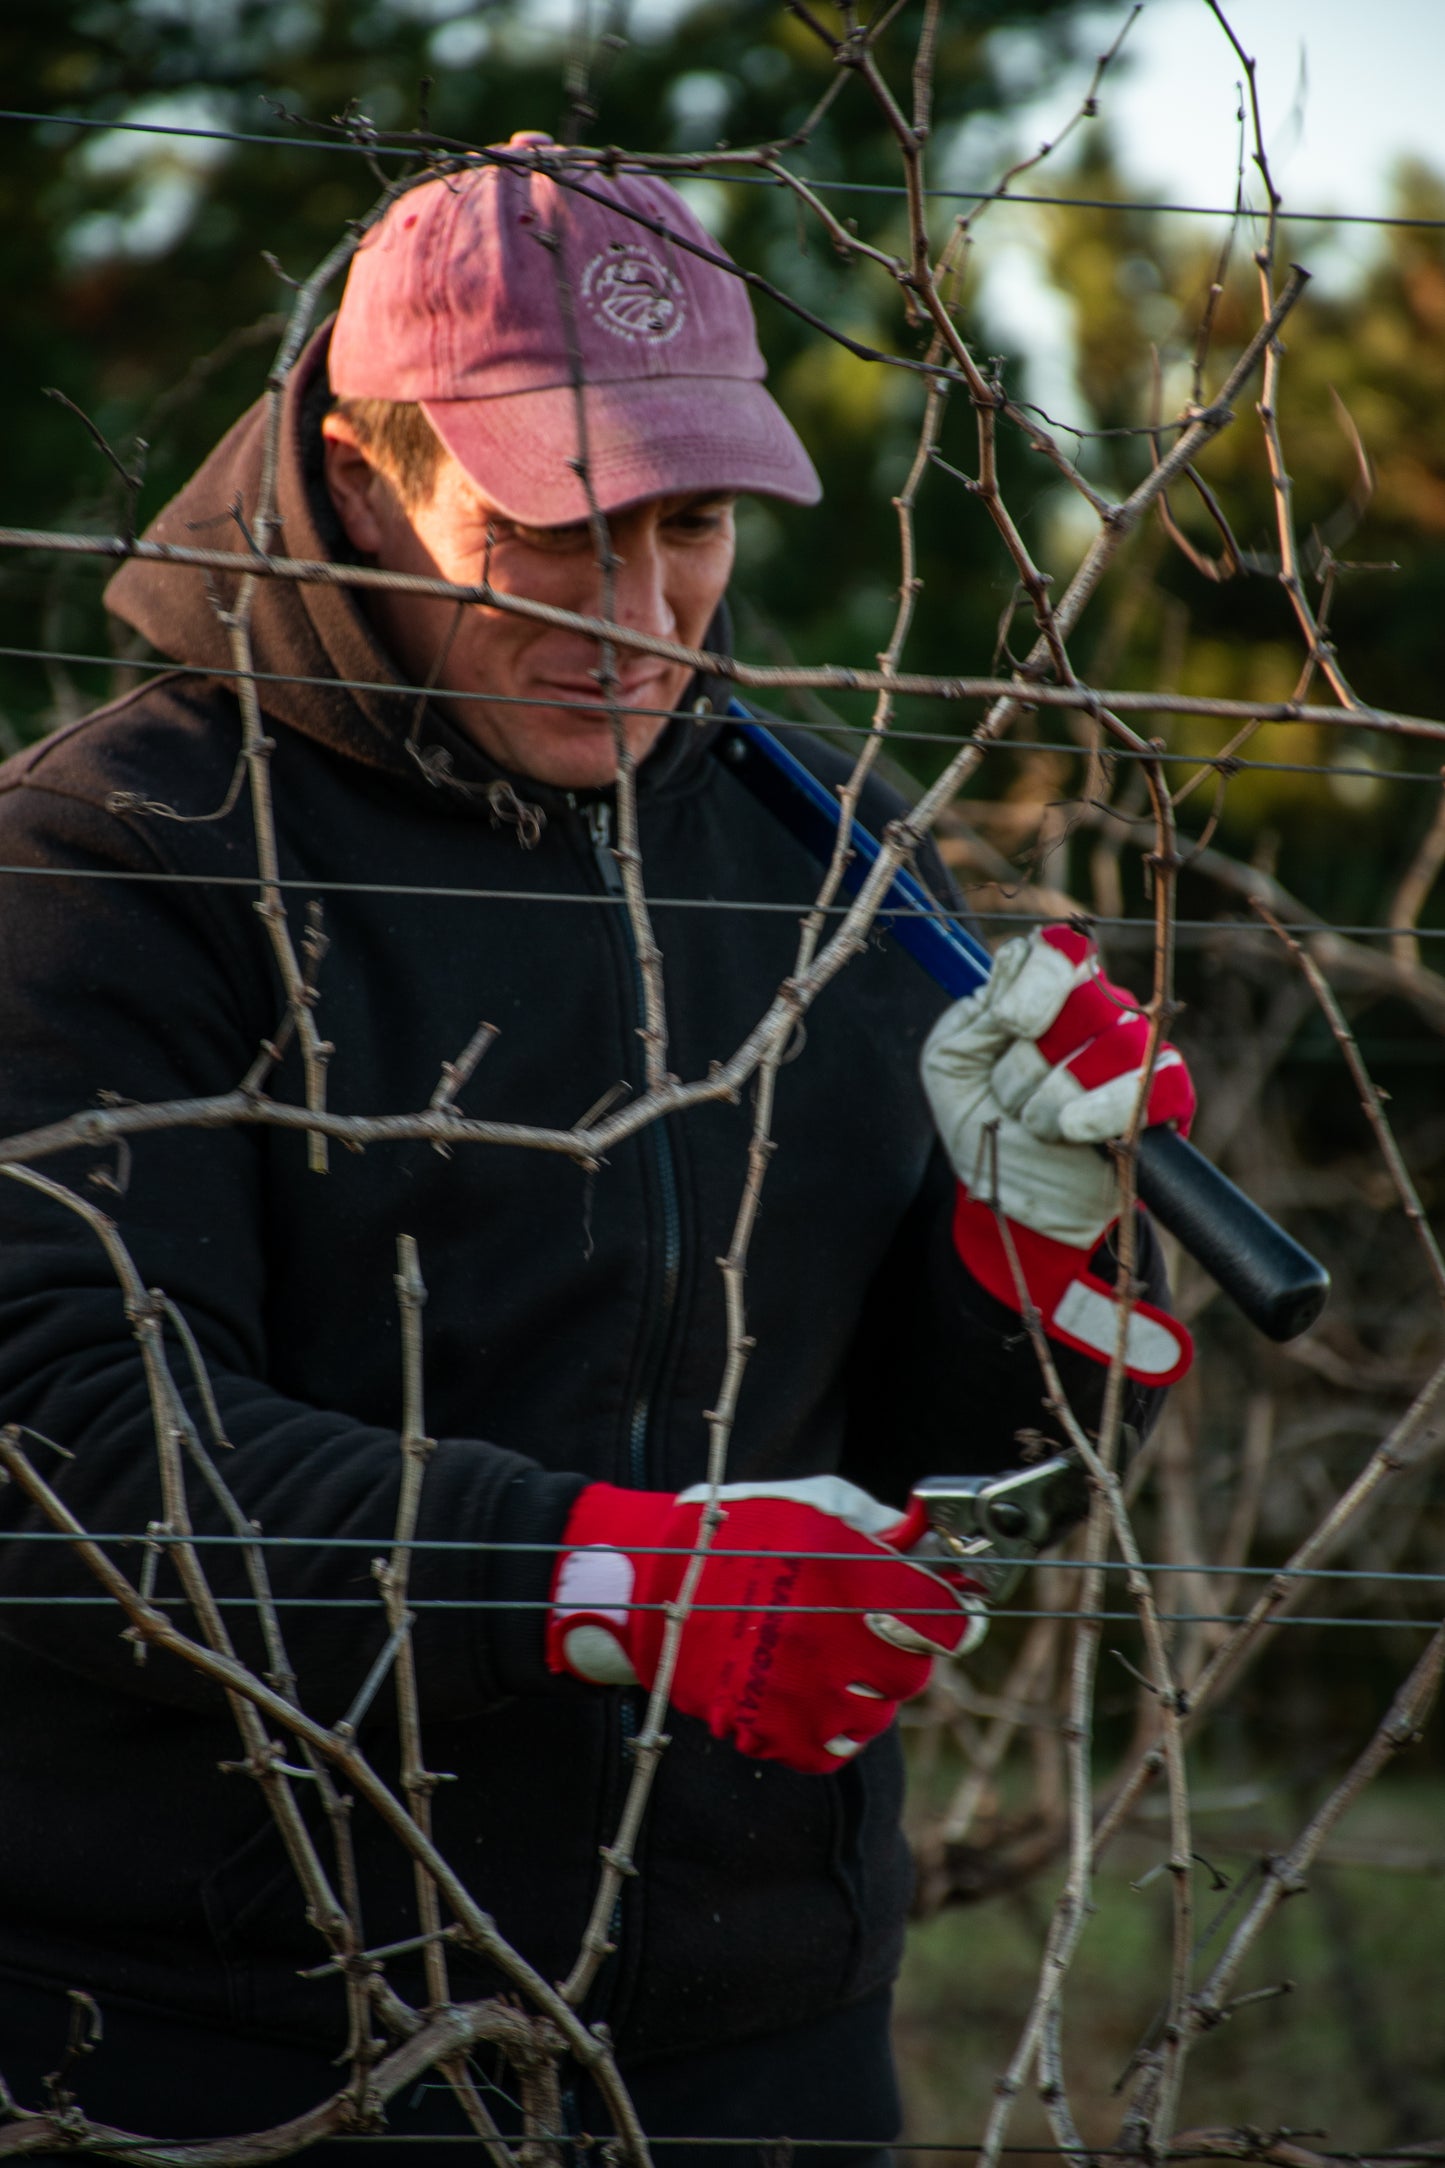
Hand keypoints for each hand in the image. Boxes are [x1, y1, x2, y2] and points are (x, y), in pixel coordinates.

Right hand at [547, 1475, 985, 1774]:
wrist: (649, 1581)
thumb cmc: (740, 1529)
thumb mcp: (816, 1500)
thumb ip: (882, 1524)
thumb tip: (931, 1544)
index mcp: (850, 1576)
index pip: (946, 1622)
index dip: (947, 1614)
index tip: (936, 1608)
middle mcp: (831, 1640)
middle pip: (916, 1671)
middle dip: (903, 1648)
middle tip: (868, 1627)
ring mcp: (800, 1695)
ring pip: (877, 1714)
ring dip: (865, 1688)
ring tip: (825, 1654)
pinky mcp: (771, 1733)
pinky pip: (832, 1746)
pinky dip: (826, 1722)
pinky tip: (802, 1685)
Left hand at [921, 923, 1193, 1384]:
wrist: (1018, 1201)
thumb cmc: (984, 1124)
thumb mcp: (948, 1066)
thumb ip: (971, 1017)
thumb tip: (1010, 985)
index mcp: (1045, 992)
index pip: (1061, 948)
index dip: (1037, 979)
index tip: (1008, 1022)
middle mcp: (1099, 1010)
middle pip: (1086, 998)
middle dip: (1031, 1060)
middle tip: (1010, 1096)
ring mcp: (1138, 1051)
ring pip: (1114, 1045)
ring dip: (1055, 1097)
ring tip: (1035, 1125)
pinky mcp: (1169, 1097)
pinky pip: (1156, 1083)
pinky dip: (1104, 1111)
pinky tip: (1075, 1132)